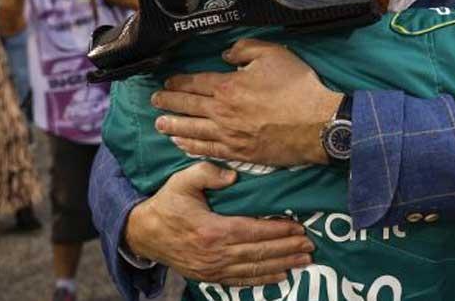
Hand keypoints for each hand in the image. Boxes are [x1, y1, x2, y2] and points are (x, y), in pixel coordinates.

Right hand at [124, 162, 312, 285]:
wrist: (144, 234)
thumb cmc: (167, 204)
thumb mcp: (183, 181)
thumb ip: (208, 173)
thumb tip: (234, 175)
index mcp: (212, 230)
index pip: (254, 232)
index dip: (278, 231)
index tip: (298, 227)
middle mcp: (215, 254)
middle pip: (259, 252)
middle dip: (287, 249)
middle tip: (310, 245)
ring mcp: (212, 269)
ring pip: (254, 269)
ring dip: (282, 265)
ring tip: (304, 260)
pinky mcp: (209, 277)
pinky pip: (241, 281)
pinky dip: (263, 280)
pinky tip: (281, 276)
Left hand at [152, 38, 343, 166]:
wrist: (317, 125)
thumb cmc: (297, 87)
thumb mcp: (273, 54)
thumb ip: (245, 49)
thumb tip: (226, 55)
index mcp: (228, 86)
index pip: (195, 83)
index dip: (178, 82)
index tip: (167, 82)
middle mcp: (222, 112)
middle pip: (188, 106)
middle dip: (168, 103)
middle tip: (154, 101)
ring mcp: (229, 135)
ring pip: (192, 130)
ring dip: (173, 126)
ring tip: (159, 125)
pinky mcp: (239, 153)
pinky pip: (207, 150)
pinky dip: (191, 147)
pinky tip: (181, 145)